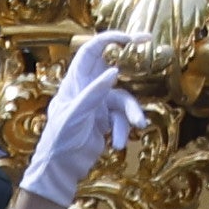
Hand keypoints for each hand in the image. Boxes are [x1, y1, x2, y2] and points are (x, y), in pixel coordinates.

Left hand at [20, 34, 149, 206]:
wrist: (59, 171)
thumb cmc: (60, 140)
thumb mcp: (75, 115)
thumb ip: (94, 93)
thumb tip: (114, 71)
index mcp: (75, 82)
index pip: (91, 51)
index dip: (109, 39)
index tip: (131, 37)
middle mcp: (87, 89)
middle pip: (112, 68)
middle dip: (131, 60)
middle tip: (150, 43)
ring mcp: (97, 105)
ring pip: (122, 100)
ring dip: (130, 113)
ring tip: (138, 126)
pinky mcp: (104, 121)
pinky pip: (121, 119)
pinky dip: (122, 130)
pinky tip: (118, 144)